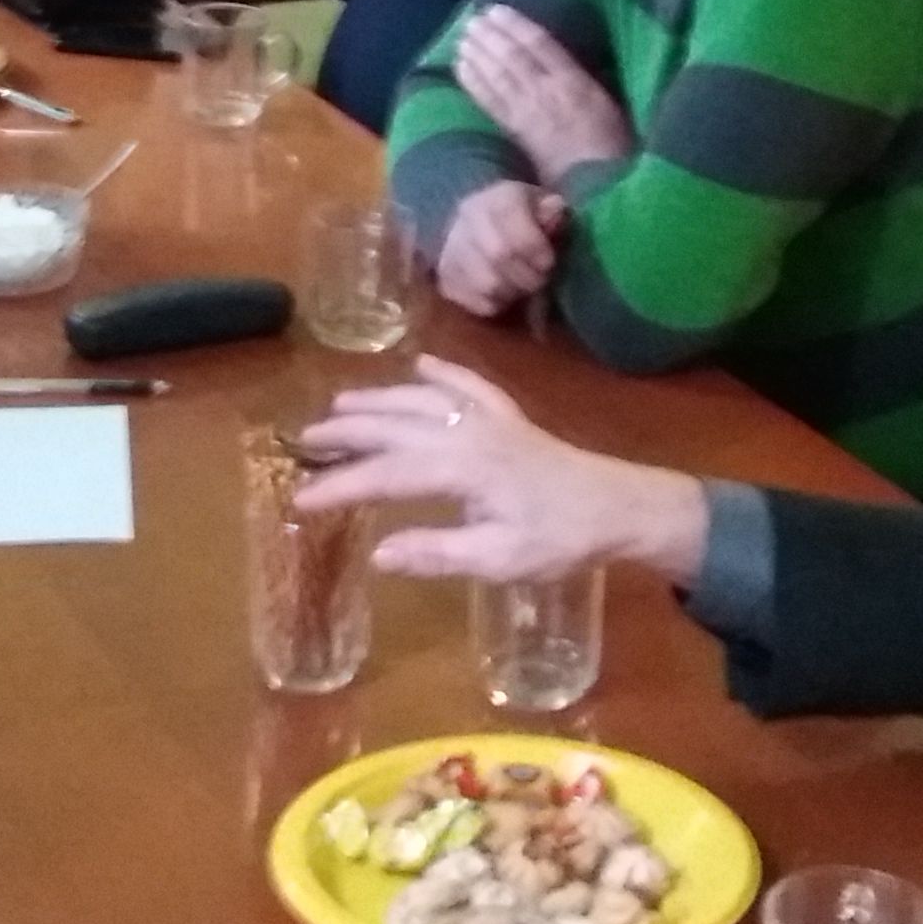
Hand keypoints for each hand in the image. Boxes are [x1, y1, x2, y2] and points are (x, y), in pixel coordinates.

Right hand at [300, 357, 716, 585]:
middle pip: (394, 425)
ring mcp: (490, 419)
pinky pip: (468, 385)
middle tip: (304, 440)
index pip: (385, 475)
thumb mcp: (499, 559)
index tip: (301, 501)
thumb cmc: (561, 539)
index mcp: (461, 468)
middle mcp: (468, 433)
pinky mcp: (511, 419)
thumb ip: (437, 553)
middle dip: (346, 432)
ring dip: (379, 399)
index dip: (340, 486)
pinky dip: (441, 373)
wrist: (621, 507)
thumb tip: (379, 553)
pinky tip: (421, 364)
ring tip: (340, 404)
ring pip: (423, 399)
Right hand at [434, 178, 567, 318]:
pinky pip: (475, 303)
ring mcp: (451, 249)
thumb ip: (552, 211)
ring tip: (522, 286)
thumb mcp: (545, 208)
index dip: (535, 246)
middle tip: (541, 279)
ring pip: (487, 284)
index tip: (549, 262)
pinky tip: (504, 293)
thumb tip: (555, 209)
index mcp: (495, 198)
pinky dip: (496, 304)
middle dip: (528, 274)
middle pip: (499, 254)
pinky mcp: (445, 279)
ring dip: (514, 292)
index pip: (510, 218)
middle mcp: (466, 219)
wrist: (484, 229)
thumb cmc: (525, 220)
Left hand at [453, 6, 632, 183]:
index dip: (516, 25)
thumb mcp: (609, 104)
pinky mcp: (516, 134)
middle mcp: (547, 92)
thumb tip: (559, 63)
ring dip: (478, 55)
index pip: (540, 45)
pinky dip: (474, 83)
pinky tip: (461, 68)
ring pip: (497, 76)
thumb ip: (583, 81)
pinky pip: (490, 103)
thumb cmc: (616, 146)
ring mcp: (528, 114)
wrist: (603, 188)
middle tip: (472, 19)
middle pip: (512, 57)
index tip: (497, 10)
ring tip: (463, 38)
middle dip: (491, 37)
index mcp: (576, 82)